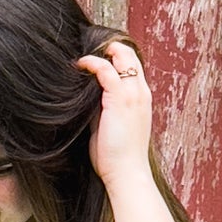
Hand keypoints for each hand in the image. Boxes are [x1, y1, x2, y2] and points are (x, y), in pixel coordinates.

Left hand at [76, 39, 153, 189]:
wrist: (127, 173)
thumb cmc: (117, 158)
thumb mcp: (110, 128)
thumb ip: (102, 111)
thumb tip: (85, 101)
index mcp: (141, 99)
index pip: (134, 67)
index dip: (118, 57)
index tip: (99, 56)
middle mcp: (141, 93)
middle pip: (130, 55)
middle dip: (111, 47)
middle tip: (89, 47)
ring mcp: (133, 94)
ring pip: (122, 56)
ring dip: (102, 50)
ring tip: (83, 55)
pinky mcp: (120, 99)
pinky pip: (107, 70)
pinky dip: (93, 63)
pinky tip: (80, 65)